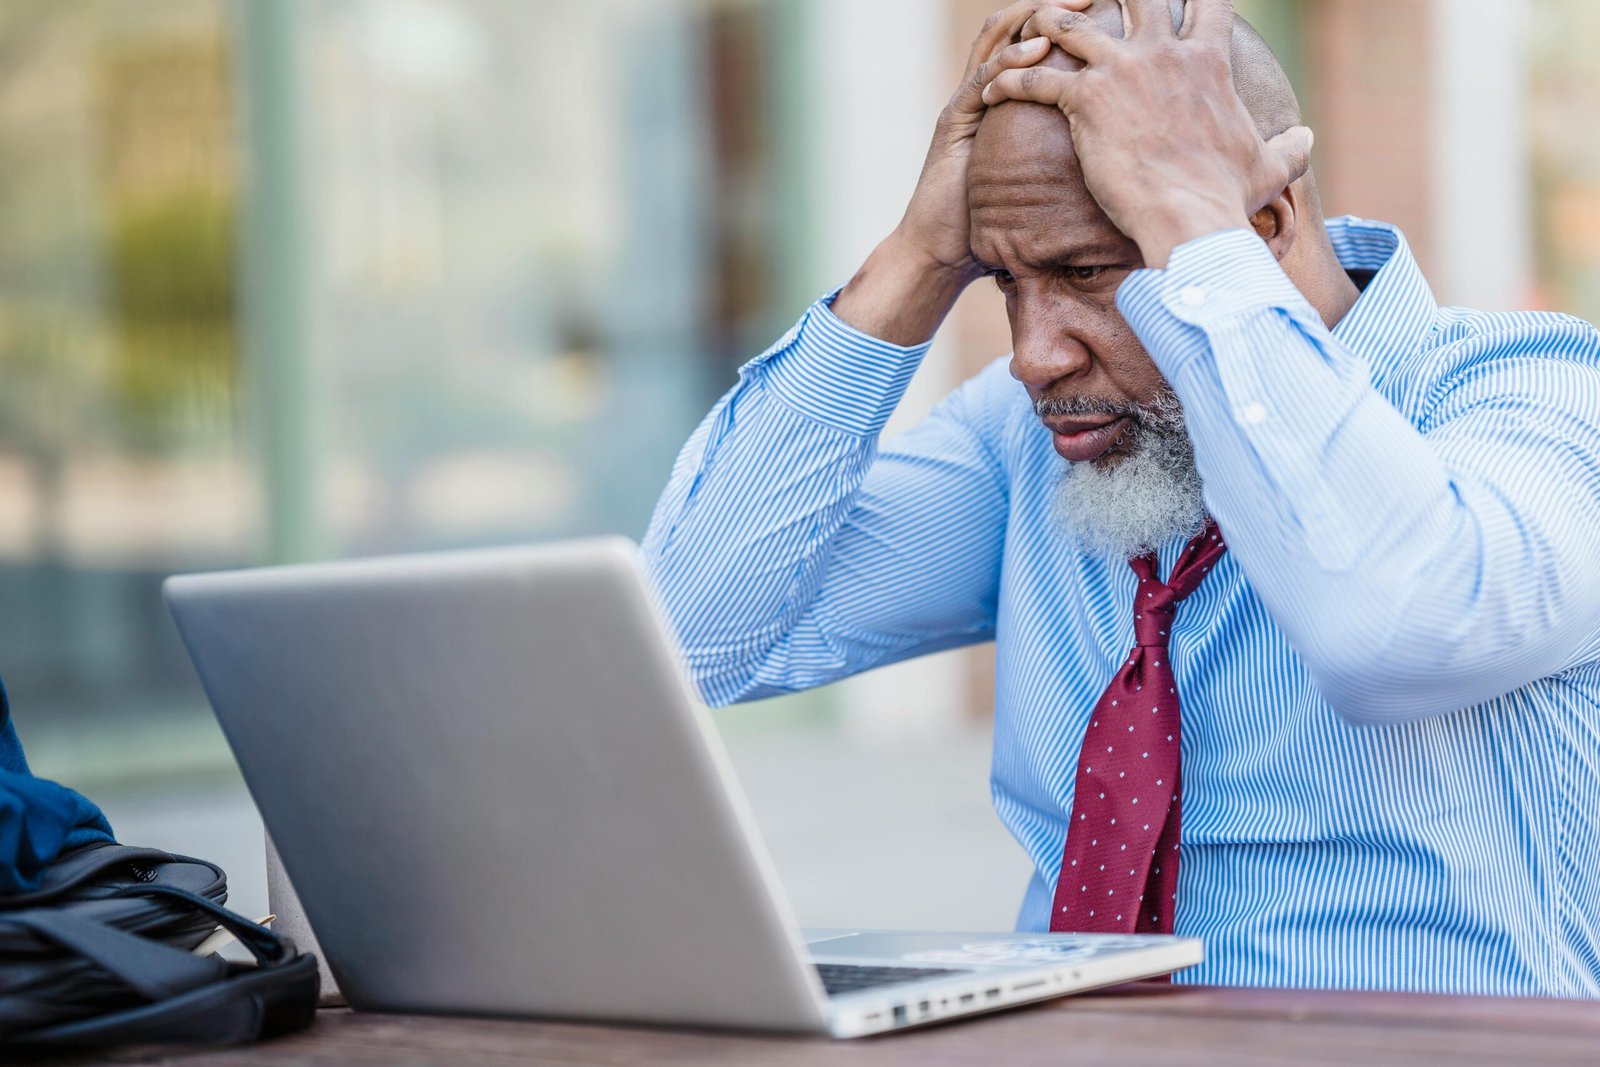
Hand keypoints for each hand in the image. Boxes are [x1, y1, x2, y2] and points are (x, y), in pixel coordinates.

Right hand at [894, 0, 1087, 275]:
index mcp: (1007, 100)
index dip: (1070, 20)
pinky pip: (981, 79)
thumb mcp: (1044, 182)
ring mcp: (966, 103)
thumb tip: (1127, 162)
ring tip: (1073, 7)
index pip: (1036, 42)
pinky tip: (1038, 51)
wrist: (942, 252)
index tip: (1109, 11)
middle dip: (1055, 5)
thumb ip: (1070, 161)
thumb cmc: (993, 224)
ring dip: (1034, 18)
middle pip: (1017, 28)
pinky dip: (1010, 61)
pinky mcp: (953, 122)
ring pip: (997, 41)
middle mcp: (984, 92)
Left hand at [979, 0, 1312, 267]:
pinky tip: (990, 93)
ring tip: (1026, 31)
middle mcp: (1164, 52)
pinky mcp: (1085, 98)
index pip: (1204, 2)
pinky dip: (1008, 82)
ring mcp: (1121, 70)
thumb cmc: (1226, 198)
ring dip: (1044, 24)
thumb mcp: (1269, 168)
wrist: (1188, 220)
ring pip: (1069, 24)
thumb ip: (1290, 148)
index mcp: (1207, 60)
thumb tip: (1308, 137)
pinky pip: (1034, 77)